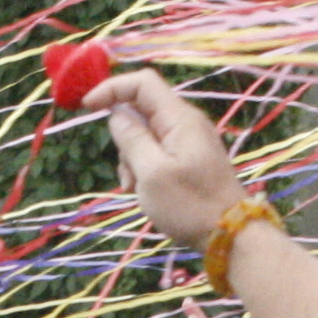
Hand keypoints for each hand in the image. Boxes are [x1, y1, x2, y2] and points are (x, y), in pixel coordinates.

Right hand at [83, 68, 252, 251]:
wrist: (229, 234)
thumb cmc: (190, 205)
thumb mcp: (152, 173)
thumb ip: (132, 139)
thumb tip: (117, 115)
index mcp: (179, 119)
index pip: (142, 82)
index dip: (112, 87)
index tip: (87, 107)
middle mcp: (185, 123)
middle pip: (141, 110)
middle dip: (123, 137)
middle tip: (128, 171)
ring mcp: (188, 141)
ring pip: (145, 134)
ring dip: (131, 158)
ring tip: (137, 188)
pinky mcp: (188, 158)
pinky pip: (156, 151)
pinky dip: (144, 167)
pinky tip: (145, 192)